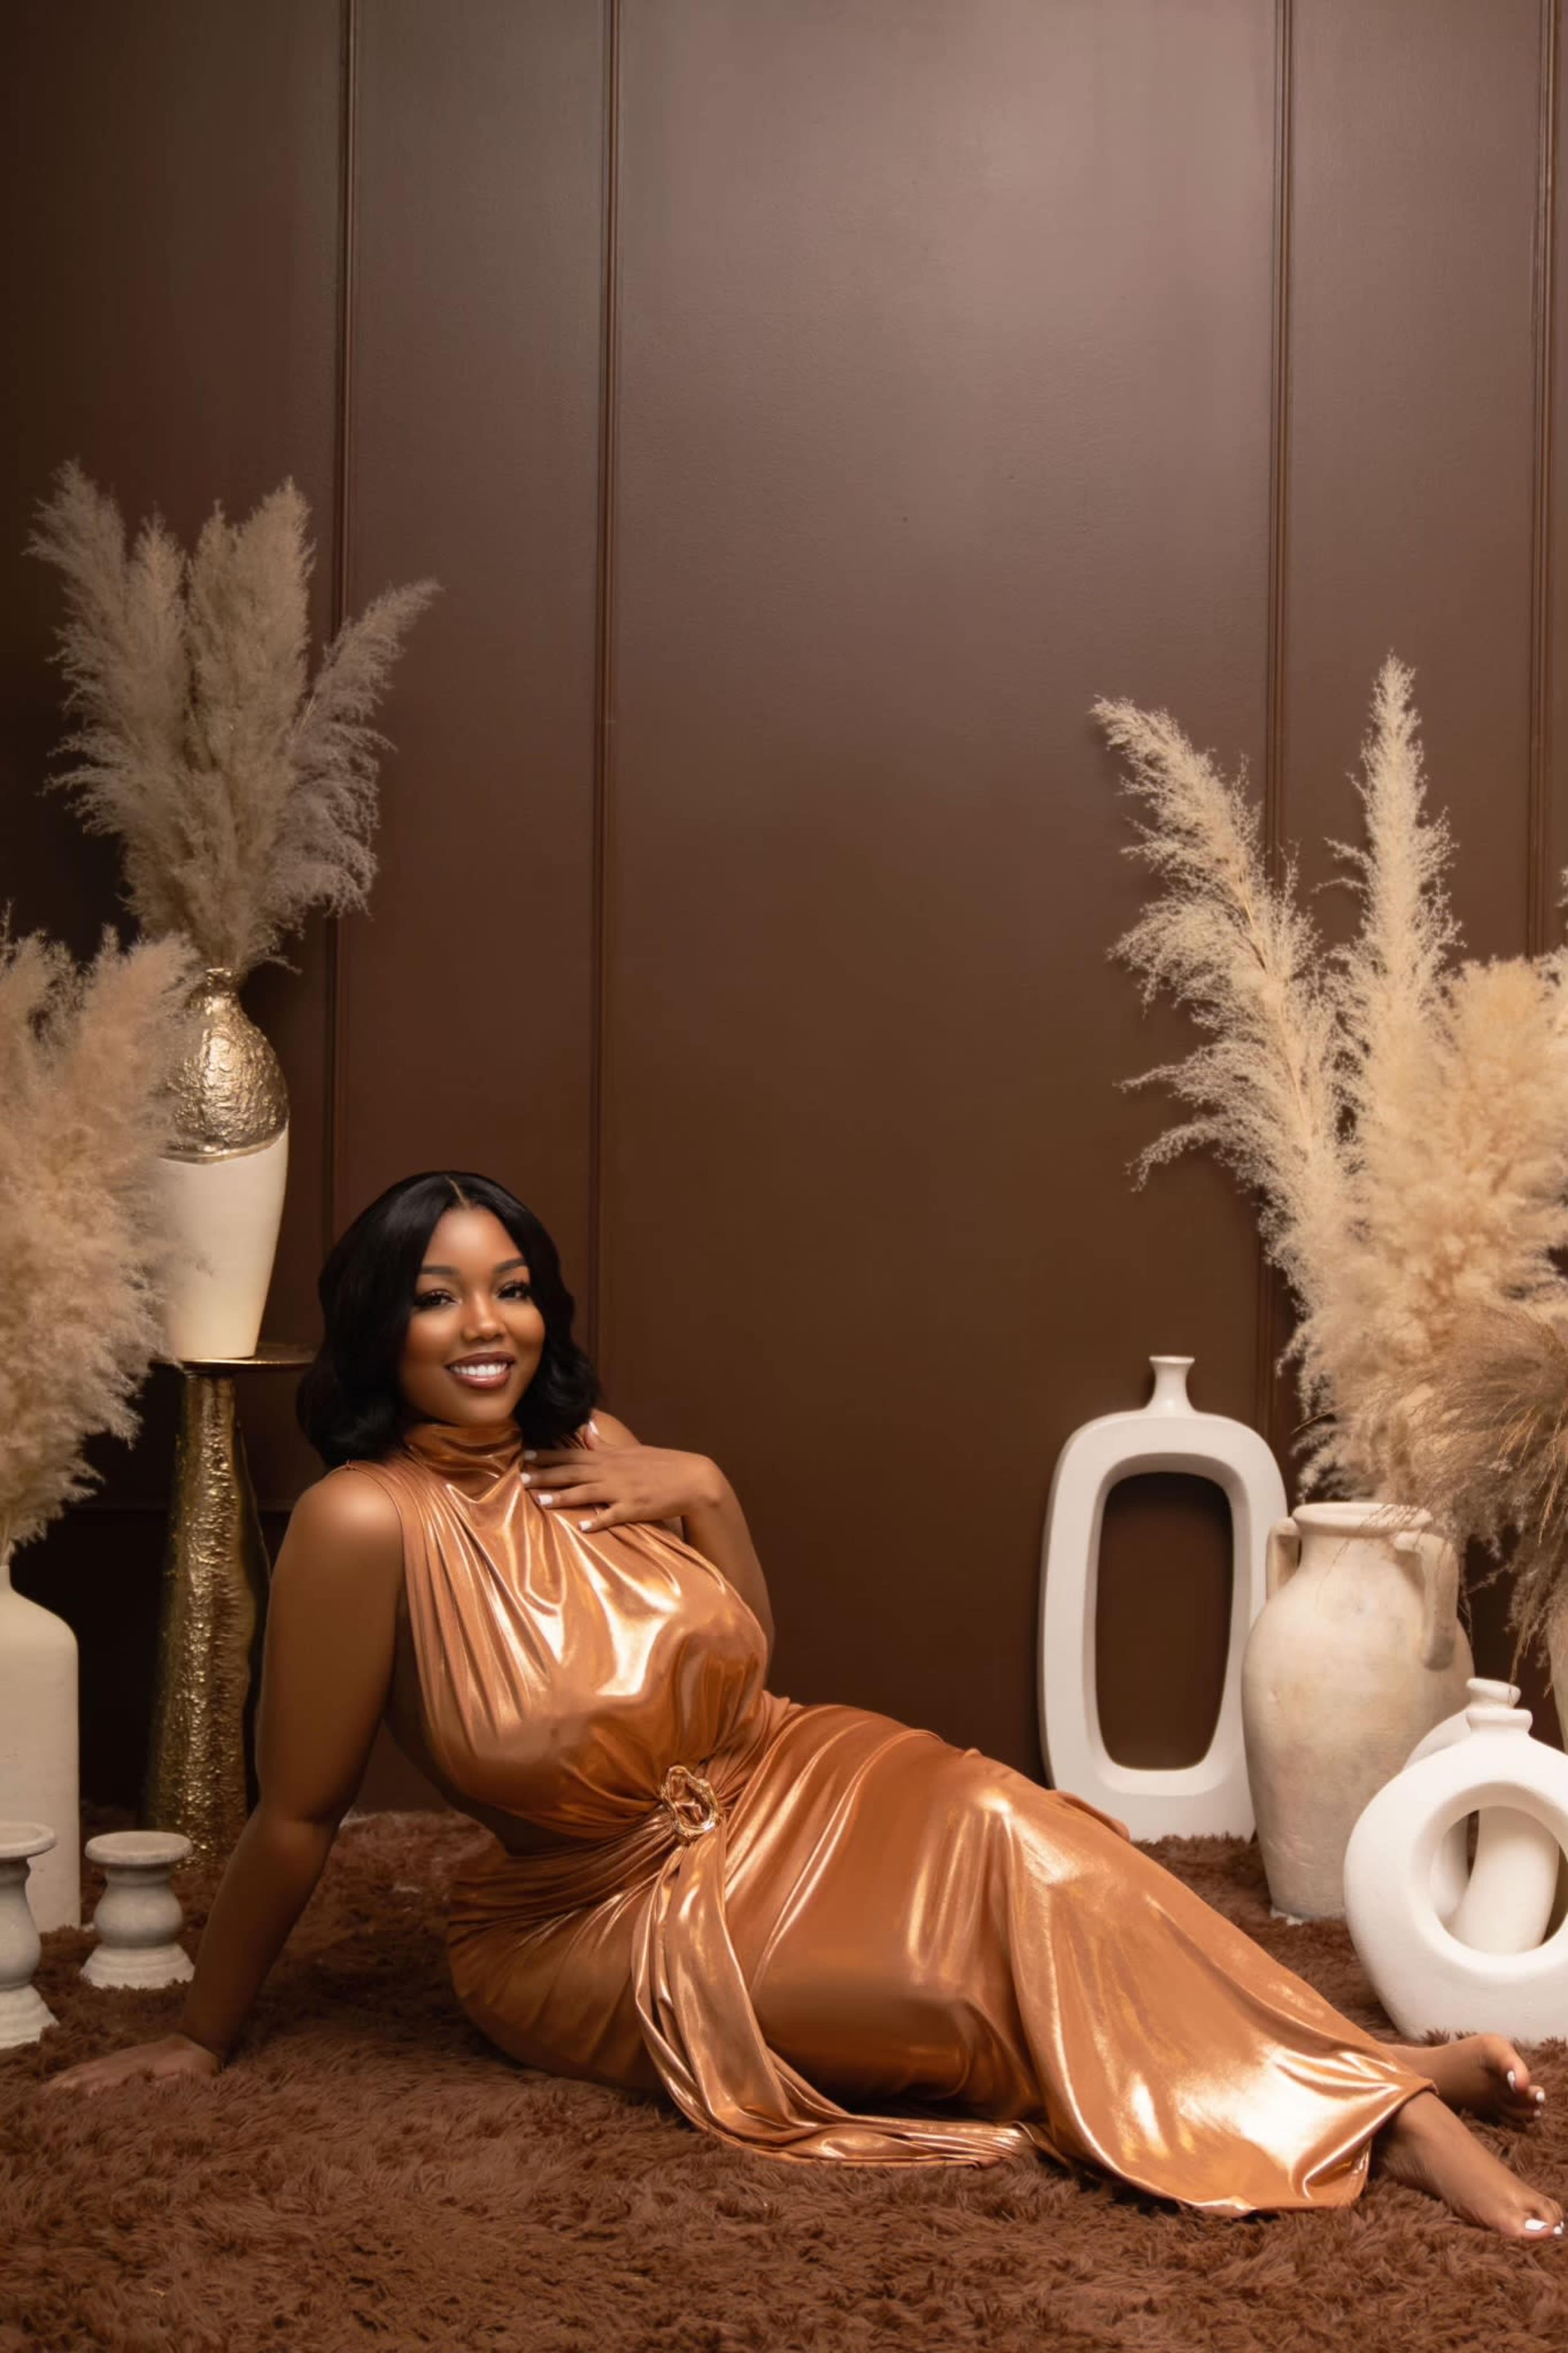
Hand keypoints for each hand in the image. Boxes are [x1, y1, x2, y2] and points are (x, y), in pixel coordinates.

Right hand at [41, 2032, 220, 2097]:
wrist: (199, 2041)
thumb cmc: (195, 2068)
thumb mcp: (188, 2080)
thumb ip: (166, 2086)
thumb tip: (142, 2088)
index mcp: (135, 2072)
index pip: (103, 2085)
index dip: (83, 2096)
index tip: (64, 2110)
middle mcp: (121, 2065)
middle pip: (85, 2079)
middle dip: (62, 2093)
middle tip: (41, 2109)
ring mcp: (118, 2060)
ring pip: (83, 2072)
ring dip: (62, 2085)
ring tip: (41, 2099)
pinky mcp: (119, 2059)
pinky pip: (89, 2066)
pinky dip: (71, 2075)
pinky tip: (59, 2084)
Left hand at [523, 1423, 722, 1533]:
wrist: (692, 1479)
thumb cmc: (661, 1466)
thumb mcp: (631, 1452)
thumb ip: (605, 1445)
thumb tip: (587, 1429)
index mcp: (610, 1458)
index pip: (573, 1454)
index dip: (549, 1455)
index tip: (526, 1456)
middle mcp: (612, 1471)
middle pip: (574, 1472)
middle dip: (547, 1475)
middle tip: (523, 1479)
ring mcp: (623, 1490)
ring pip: (588, 1492)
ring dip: (564, 1497)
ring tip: (542, 1502)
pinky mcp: (636, 1508)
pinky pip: (613, 1515)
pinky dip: (598, 1520)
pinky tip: (582, 1527)